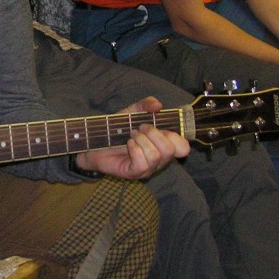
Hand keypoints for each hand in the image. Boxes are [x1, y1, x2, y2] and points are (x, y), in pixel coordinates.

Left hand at [74, 96, 189, 178]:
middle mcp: (159, 159)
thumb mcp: (132, 112)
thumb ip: (146, 105)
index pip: (183, 148)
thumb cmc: (117, 129)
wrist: (94, 141)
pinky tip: (128, 144)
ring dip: (142, 141)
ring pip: (156, 157)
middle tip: (139, 128)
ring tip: (131, 135)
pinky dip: (135, 150)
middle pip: (171, 150)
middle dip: (154, 134)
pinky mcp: (135, 173)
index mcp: (163, 145)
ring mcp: (148, 168)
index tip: (158, 126)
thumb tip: (158, 106)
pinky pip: (143, 165)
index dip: (175, 136)